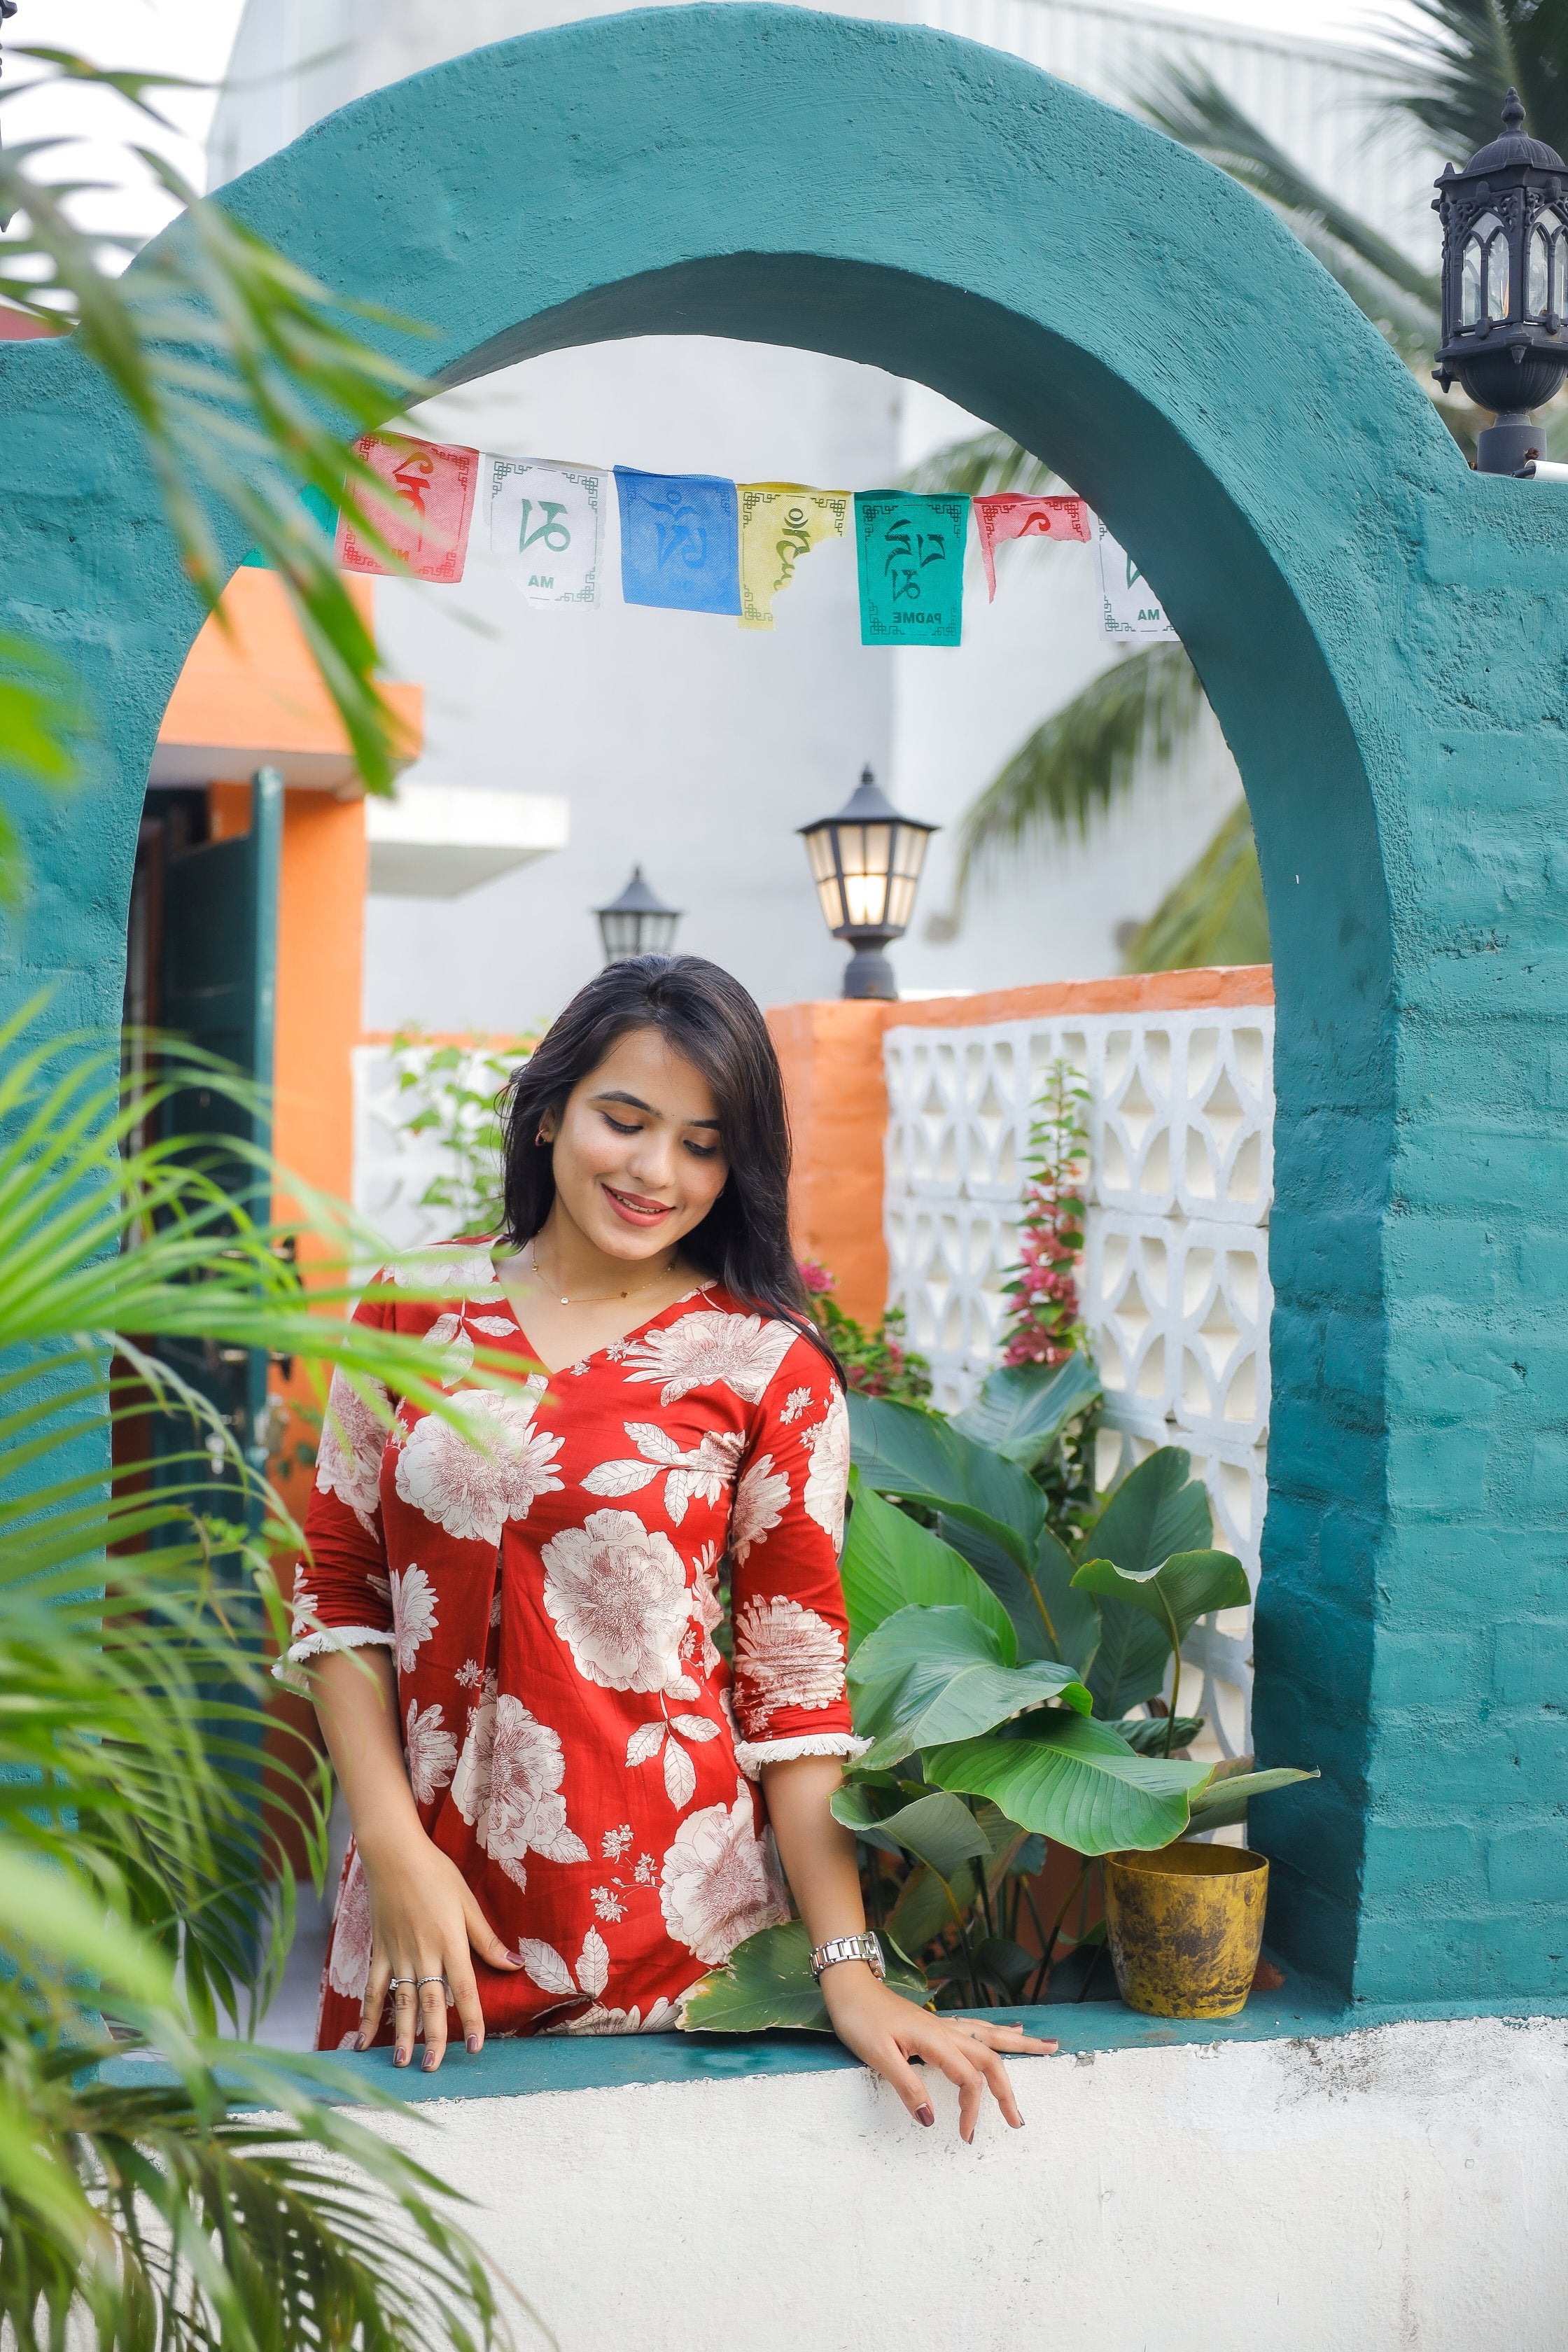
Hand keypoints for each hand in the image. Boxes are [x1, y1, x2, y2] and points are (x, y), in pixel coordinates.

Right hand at [356, 1826, 522, 2069]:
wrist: (394, 1854)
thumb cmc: (436, 1874)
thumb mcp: (468, 1903)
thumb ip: (487, 1939)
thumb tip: (515, 1965)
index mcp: (450, 1942)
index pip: (464, 1990)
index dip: (471, 2020)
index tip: (476, 2048)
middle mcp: (423, 1954)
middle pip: (431, 2003)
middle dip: (433, 2038)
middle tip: (433, 2069)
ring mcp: (398, 1955)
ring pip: (401, 2002)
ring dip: (401, 2034)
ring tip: (402, 2063)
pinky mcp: (379, 1951)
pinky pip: (373, 1988)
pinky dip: (367, 2015)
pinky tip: (362, 2040)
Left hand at [819, 1963, 1056, 2139]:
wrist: (849, 1986)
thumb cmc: (860, 2019)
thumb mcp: (878, 2056)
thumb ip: (907, 2086)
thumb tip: (931, 2120)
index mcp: (936, 2040)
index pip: (968, 2079)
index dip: (972, 2109)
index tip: (965, 2135)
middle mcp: (946, 2031)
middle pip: (990, 2058)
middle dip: (1008, 2090)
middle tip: (1019, 2120)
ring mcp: (943, 2025)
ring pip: (990, 2036)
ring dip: (1019, 2047)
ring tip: (1049, 2047)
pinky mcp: (937, 2024)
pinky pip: (977, 2028)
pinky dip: (999, 2032)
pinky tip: (1012, 2030)